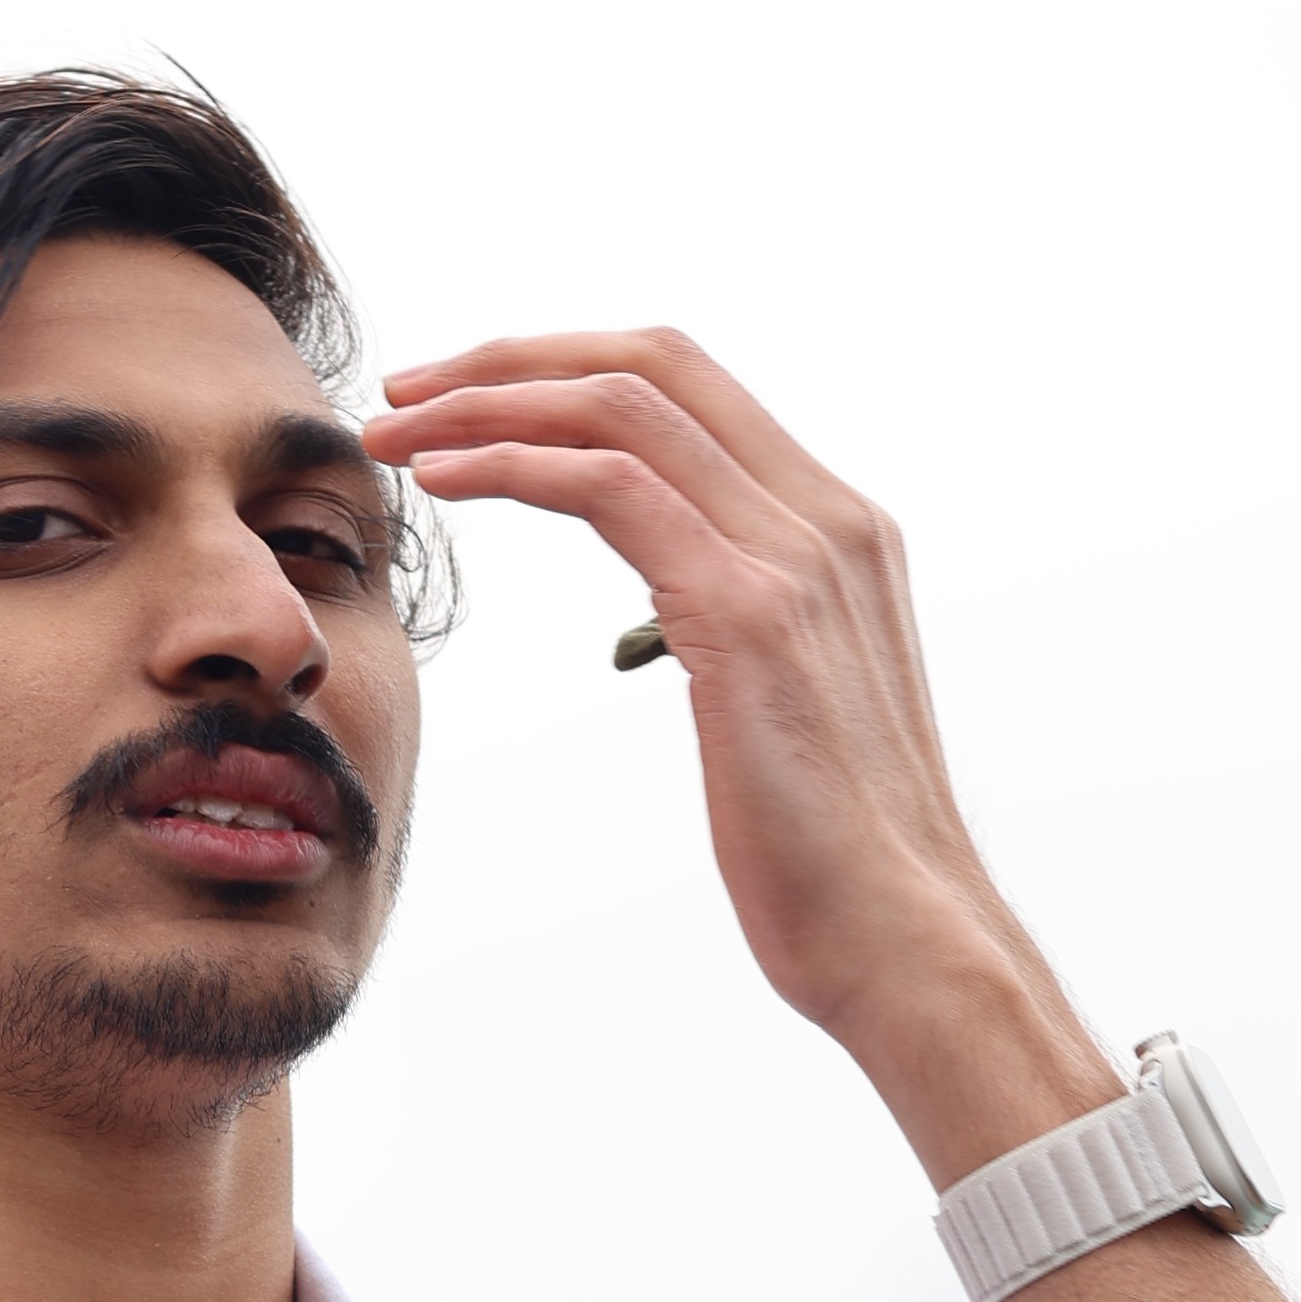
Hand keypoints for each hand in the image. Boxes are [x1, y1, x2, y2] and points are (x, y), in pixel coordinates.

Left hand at [365, 328, 1116, 1169]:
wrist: (907, 942)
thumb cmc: (835, 858)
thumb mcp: (789, 704)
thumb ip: (743, 625)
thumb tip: (682, 613)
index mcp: (842, 529)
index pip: (693, 387)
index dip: (567, 367)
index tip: (468, 397)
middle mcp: (829, 518)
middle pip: (652, 362)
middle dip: (512, 359)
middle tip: (407, 389)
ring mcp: (797, 556)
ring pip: (619, 408)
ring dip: (486, 403)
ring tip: (393, 432)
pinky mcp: (750, 613)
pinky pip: (608, 486)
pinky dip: (509, 461)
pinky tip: (439, 480)